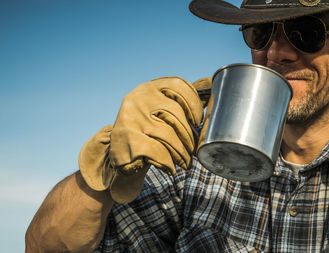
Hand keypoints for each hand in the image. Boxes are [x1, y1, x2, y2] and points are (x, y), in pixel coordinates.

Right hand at [79, 77, 210, 202]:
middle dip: (189, 136)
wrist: (118, 153)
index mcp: (148, 88)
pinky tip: (170, 168)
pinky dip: (169, 163)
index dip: (193, 103)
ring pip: (169, 135)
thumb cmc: (147, 130)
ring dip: (182, 153)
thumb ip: (180, 100)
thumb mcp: (159, 110)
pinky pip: (159, 152)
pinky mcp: (128, 139)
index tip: (197, 121)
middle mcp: (138, 99)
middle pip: (176, 114)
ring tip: (185, 162)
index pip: (178, 86)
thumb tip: (210, 85)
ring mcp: (131, 118)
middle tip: (192, 150)